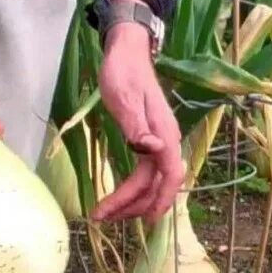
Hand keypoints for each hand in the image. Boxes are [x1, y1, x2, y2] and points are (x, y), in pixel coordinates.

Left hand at [93, 2, 182, 223]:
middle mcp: (167, 143)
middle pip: (158, 186)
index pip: (168, 177)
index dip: (154, 201)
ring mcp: (160, 144)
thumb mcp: (124, 97)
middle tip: (103, 218)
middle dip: (134, 207)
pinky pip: (146, 174)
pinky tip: (120, 198)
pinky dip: (134, 190)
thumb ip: (138, 126)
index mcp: (165, 135)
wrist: (128, 52)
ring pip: (151, 183)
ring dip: (132, 202)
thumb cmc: (123, 72)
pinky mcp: (150, 143)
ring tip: (105, 213)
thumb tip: (154, 151)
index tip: (136, 220)